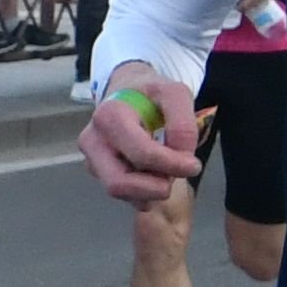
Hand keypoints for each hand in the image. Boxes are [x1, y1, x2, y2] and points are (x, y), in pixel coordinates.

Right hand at [78, 63, 206, 204]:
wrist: (127, 92)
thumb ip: (183, 123)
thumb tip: (181, 157)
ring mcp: (92, 159)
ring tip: (166, 170)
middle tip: (175, 177)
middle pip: (119, 183)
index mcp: (108, 117)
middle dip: (154, 188)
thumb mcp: (175, 94)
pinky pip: (124, 195)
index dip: (171, 164)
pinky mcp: (99, 173)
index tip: (193, 165)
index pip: (140, 153)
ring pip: (121, 194)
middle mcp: (92, 142)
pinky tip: (154, 173)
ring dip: (151, 191)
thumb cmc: (150, 93)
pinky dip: (145, 192)